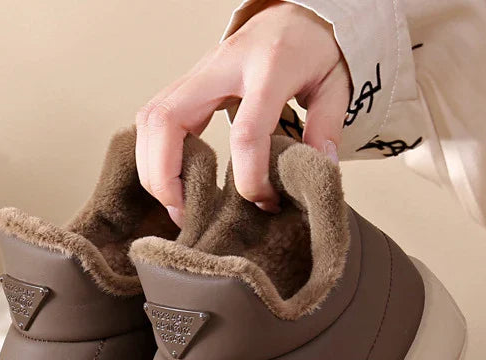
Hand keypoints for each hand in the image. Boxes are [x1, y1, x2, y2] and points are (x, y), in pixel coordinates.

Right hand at [136, 0, 349, 225]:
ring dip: (153, 170)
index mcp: (268, 67)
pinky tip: (172, 181)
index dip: (251, 179)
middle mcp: (221, 66)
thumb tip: (316, 173)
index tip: (264, 201)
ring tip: (177, 204)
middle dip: (167, 177)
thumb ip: (326, 128)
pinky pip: (152, 121)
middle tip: (186, 214)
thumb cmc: (311, 49)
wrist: (292, 15)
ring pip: (150, 121)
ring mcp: (197, 74)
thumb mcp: (335, 84)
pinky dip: (152, 157)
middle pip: (168, 121)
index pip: (245, 134)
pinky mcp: (185, 85)